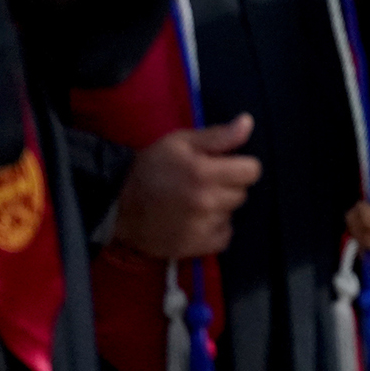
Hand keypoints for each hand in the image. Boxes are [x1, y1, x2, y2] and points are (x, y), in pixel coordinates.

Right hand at [111, 115, 261, 260]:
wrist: (117, 204)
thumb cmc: (151, 167)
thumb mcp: (181, 142)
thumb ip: (218, 135)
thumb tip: (248, 123)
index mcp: (204, 172)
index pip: (251, 171)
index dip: (241, 165)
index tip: (226, 166)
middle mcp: (206, 201)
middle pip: (242, 193)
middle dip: (228, 185)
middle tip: (205, 183)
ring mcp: (200, 227)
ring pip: (231, 214)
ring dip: (220, 208)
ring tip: (196, 201)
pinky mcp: (193, 247)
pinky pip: (224, 237)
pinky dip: (215, 229)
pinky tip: (198, 220)